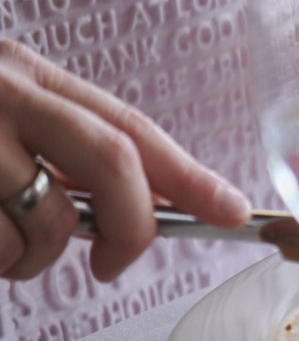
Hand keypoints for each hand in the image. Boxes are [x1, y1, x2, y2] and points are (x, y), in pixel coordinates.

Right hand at [0, 40, 250, 281]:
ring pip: (52, 222)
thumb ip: (67, 154)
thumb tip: (147, 207)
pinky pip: (1, 246)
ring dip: (38, 258)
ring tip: (6, 249)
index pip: (132, 127)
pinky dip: (2, 264)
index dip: (191, 176)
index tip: (233, 211)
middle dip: (132, 227)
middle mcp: (7, 93)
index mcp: (30, 76)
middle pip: (114, 162)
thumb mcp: (4, 123)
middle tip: (114, 263)